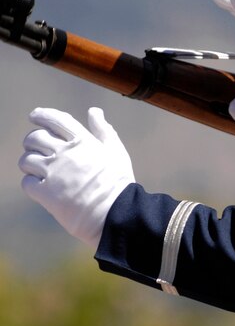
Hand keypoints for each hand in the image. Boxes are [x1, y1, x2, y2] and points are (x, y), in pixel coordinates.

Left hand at [19, 107, 134, 248]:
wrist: (114, 213)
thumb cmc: (118, 183)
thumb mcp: (116, 152)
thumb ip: (104, 130)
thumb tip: (94, 111)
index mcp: (82, 141)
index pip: (55, 119)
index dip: (41, 115)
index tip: (34, 116)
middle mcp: (64, 153)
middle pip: (34, 138)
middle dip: (32, 142)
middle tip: (37, 149)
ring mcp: (53, 173)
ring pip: (26, 160)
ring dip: (29, 163)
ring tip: (38, 169)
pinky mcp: (46, 193)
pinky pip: (27, 182)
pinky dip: (30, 183)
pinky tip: (40, 187)